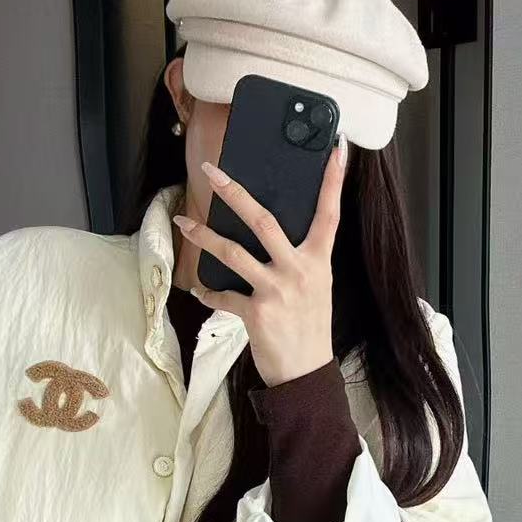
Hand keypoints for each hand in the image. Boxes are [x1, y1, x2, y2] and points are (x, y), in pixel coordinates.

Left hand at [176, 138, 344, 387]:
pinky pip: (223, 295)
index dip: (333, 181)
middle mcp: (299, 270)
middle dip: (235, 193)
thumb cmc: (309, 327)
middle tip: (213, 171)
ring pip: (233, 252)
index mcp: (318, 261)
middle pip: (264, 220)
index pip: (329, 213)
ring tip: (184, 222)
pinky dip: (209, 293)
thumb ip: (299, 259)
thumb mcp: (316, 287)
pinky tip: (201, 290)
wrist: (305, 373)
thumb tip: (270, 234)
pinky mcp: (256, 312)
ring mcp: (277, 290)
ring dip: (204, 236)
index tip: (337, 148)